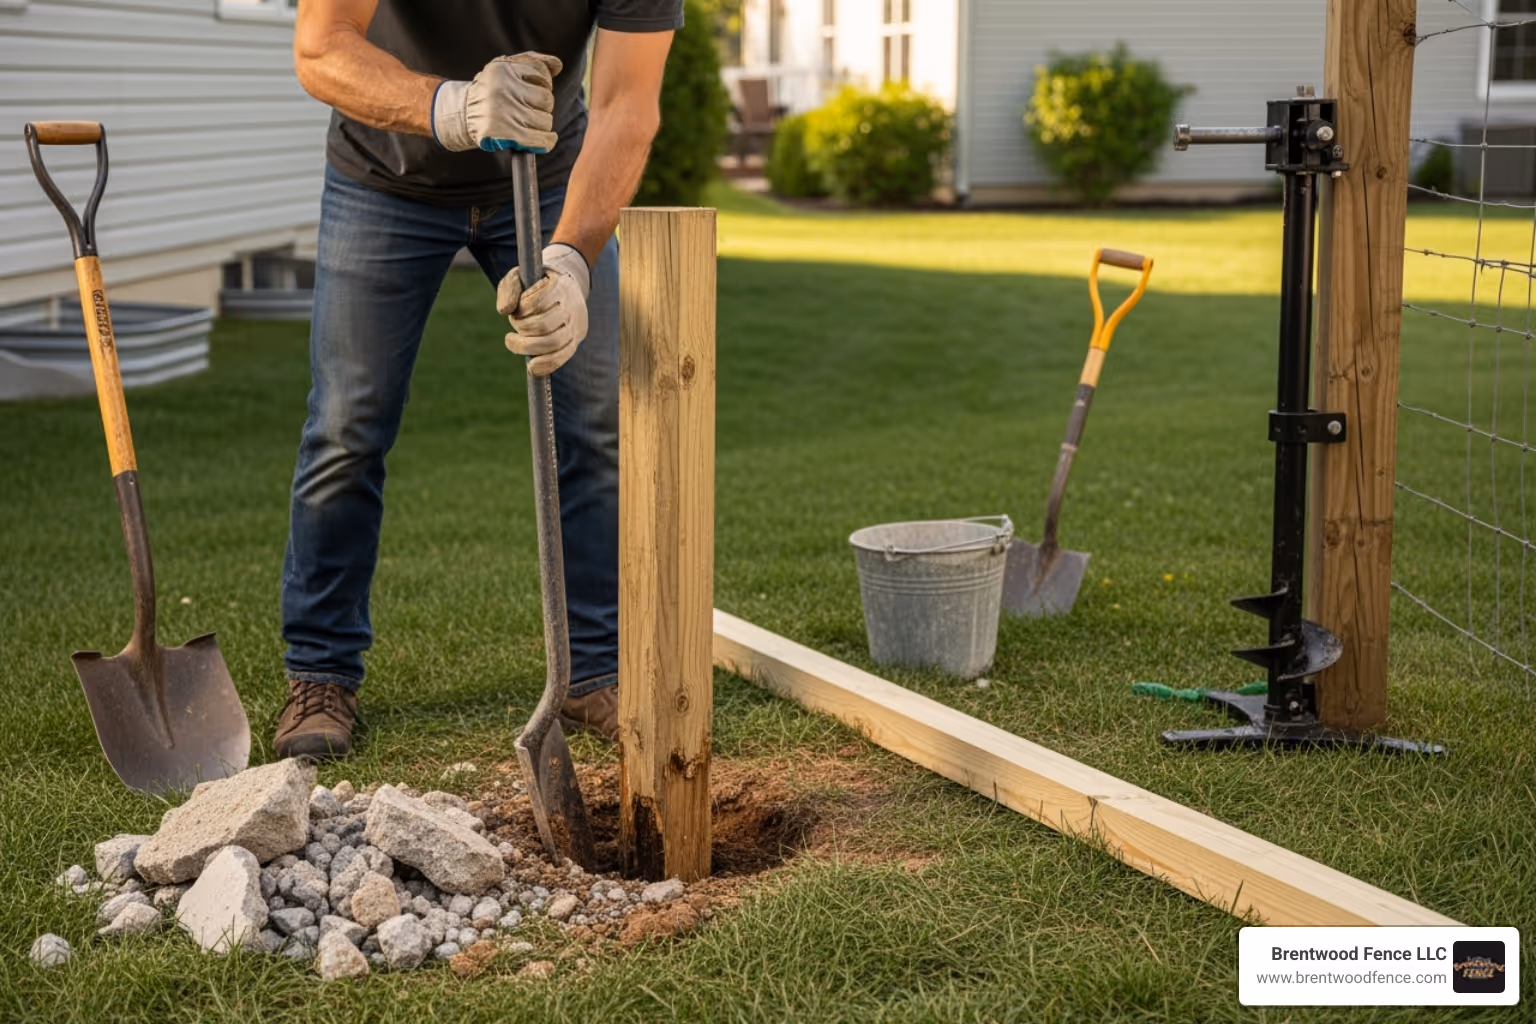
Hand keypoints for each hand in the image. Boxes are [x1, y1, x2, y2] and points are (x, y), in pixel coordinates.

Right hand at [432, 52, 562, 152]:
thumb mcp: (504, 68)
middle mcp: (502, 89)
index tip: (535, 90)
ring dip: (543, 124)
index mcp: (502, 69)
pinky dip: (547, 141)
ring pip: (545, 120)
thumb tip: (557, 65)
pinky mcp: (505, 133)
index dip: (544, 83)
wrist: (463, 114)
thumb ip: (531, 61)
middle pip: (546, 99)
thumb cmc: (490, 91)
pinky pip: (540, 139)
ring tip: (530, 123)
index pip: (542, 73)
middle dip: (543, 106)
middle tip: (531, 109)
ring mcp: (503, 112)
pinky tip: (546, 139)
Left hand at [498, 243, 590, 376]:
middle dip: (522, 328)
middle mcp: (572, 307)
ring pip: (553, 343)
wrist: (568, 289)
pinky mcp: (574, 342)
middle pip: (543, 325)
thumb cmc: (537, 284)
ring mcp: (575, 326)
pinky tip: (531, 367)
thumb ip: (509, 288)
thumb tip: (504, 311)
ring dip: (528, 346)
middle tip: (514, 325)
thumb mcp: (520, 277)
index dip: (521, 310)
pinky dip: (544, 364)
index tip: (515, 310)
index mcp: (560, 286)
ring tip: (513, 341)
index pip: (538, 302)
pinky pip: (561, 357)